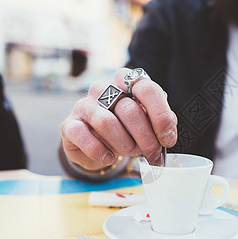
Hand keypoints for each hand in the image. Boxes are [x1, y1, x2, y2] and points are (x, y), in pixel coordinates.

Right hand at [61, 68, 176, 170]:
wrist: (97, 146)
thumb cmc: (127, 130)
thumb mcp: (149, 124)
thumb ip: (162, 123)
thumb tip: (168, 134)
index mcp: (126, 81)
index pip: (147, 89)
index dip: (160, 116)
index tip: (167, 139)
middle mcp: (103, 88)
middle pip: (129, 110)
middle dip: (146, 139)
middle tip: (151, 153)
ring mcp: (84, 105)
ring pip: (106, 123)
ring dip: (124, 144)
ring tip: (128, 152)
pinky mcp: (69, 124)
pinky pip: (83, 136)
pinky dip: (100, 152)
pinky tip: (108, 157)